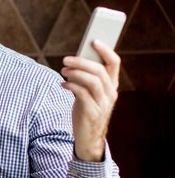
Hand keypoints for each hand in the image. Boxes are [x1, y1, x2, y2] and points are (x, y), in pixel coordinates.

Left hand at [60, 40, 120, 161]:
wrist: (88, 137)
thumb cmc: (87, 109)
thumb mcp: (90, 92)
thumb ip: (87, 77)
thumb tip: (76, 59)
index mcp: (112, 85)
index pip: (114, 63)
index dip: (105, 50)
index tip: (93, 40)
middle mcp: (110, 93)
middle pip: (100, 70)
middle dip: (82, 62)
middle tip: (66, 59)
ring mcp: (103, 104)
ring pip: (92, 81)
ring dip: (75, 73)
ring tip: (63, 71)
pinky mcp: (92, 113)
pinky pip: (82, 94)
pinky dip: (71, 85)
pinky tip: (62, 84)